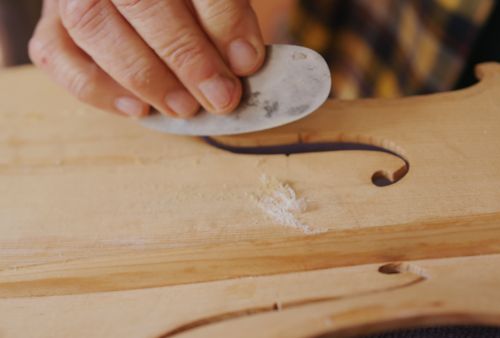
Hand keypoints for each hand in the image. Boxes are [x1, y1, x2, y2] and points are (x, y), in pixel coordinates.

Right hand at [29, 0, 264, 117]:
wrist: (149, 0)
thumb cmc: (189, 1)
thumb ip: (229, 15)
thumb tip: (242, 60)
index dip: (221, 20)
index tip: (247, 61)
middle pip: (139, 1)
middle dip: (185, 56)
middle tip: (220, 96)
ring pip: (90, 25)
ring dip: (143, 76)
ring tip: (185, 107)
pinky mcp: (52, 24)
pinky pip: (56, 55)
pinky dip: (98, 89)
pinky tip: (139, 109)